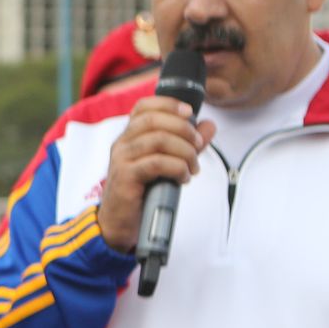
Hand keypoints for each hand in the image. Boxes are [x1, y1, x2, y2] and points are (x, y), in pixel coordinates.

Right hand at [98, 96, 215, 251]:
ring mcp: (122, 159)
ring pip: (158, 140)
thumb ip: (187, 143)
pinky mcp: (126, 177)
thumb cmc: (142, 192)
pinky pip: (157, 163)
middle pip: (154, 120)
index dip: (168, 104)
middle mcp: (122, 143)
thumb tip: (209, 125)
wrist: (119, 223)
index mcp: (129, 136)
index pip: (143, 106)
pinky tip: (183, 178)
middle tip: (198, 146)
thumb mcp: (167, 163)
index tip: (191, 113)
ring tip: (192, 167)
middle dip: (184, 130)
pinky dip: (177, 168)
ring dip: (184, 151)